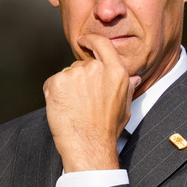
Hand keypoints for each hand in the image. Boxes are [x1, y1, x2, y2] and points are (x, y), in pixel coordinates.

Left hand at [43, 34, 140, 172]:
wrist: (88, 145)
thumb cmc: (107, 129)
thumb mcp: (125, 106)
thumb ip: (127, 87)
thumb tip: (133, 78)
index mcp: (116, 71)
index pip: (102, 43)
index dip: (90, 40)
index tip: (83, 41)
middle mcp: (96, 68)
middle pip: (82, 64)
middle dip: (80, 78)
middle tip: (82, 101)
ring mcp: (75, 74)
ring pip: (67, 74)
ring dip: (68, 87)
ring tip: (75, 108)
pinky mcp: (57, 82)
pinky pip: (53, 83)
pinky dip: (55, 93)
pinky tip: (64, 108)